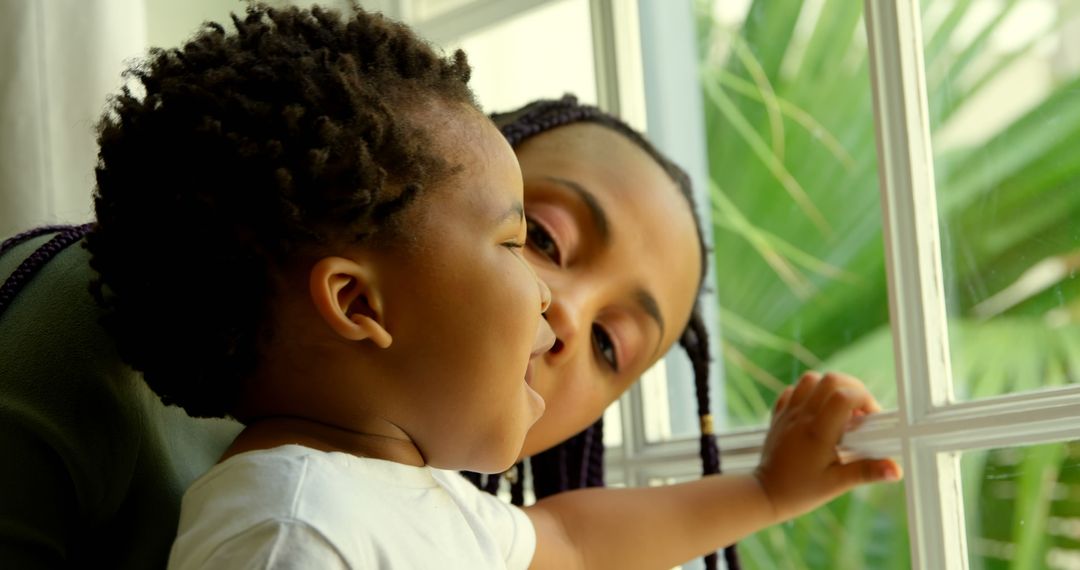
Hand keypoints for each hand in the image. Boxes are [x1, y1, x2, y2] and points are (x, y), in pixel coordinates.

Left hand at [753, 371, 901, 521]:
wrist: (765, 494)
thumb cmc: (801, 490)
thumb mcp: (837, 484)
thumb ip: (866, 472)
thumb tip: (896, 469)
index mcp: (818, 432)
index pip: (844, 396)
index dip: (864, 400)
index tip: (871, 419)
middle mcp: (801, 416)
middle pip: (830, 379)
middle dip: (852, 388)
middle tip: (859, 413)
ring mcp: (788, 412)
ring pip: (810, 379)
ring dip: (830, 388)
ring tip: (839, 411)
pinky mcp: (778, 414)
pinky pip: (793, 390)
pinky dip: (808, 394)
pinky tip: (816, 413)